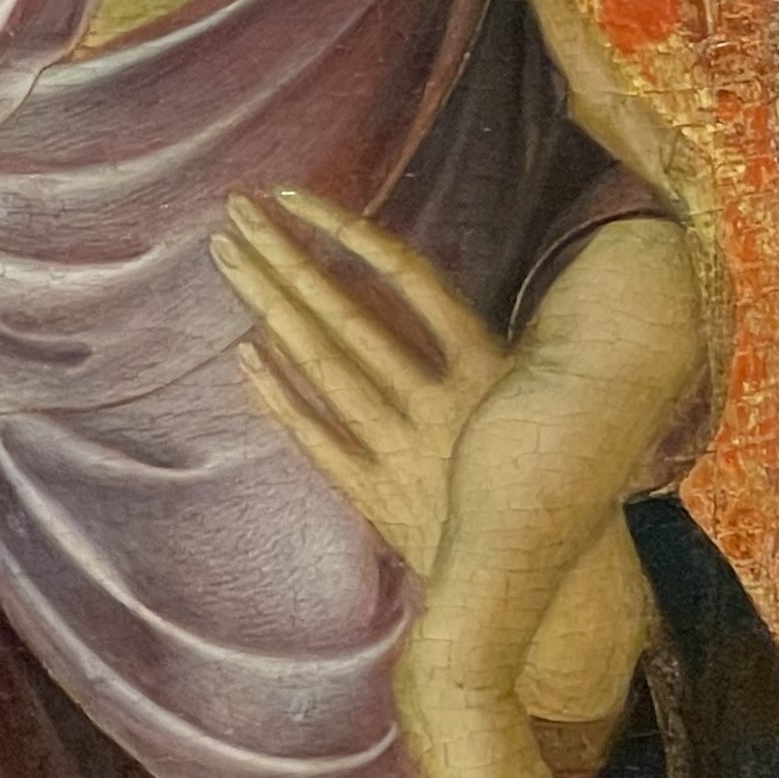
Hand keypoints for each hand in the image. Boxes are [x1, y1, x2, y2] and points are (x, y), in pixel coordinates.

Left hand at [211, 187, 504, 579]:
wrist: (551, 583)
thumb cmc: (540, 474)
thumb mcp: (528, 395)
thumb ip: (479, 342)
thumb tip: (425, 282)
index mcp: (486, 363)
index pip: (407, 274)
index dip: (347, 229)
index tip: (291, 194)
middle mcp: (442, 400)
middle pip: (346, 314)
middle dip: (285, 258)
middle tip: (233, 210)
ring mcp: (406, 449)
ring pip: (324, 366)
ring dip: (270, 308)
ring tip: (227, 258)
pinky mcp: (379, 494)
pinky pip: (317, 438)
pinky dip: (279, 396)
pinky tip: (243, 352)